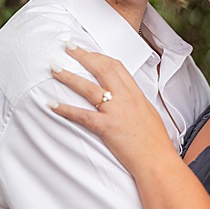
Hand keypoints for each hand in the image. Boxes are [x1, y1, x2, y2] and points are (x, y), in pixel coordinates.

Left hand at [49, 44, 177, 173]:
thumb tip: (123, 97)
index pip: (116, 67)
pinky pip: (82, 115)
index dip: (99, 56)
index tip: (86, 50)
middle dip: (82, 55)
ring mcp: (117, 112)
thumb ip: (134, 103)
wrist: (158, 161)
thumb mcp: (148, 114)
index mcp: (137, 94)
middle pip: (102, 69)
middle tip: (66, 47)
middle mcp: (126, 99)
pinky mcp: (107, 127)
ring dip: (69, 76)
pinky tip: (51, 104)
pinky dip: (65, 109)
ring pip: (89, 88)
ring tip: (54, 68)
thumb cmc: (155, 142)